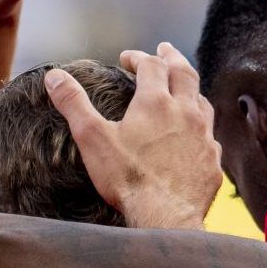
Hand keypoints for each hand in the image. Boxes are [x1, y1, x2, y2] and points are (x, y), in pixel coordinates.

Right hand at [45, 42, 222, 229]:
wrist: (165, 217)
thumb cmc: (128, 179)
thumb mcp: (92, 138)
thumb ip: (74, 104)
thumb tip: (54, 76)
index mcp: (155, 102)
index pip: (150, 65)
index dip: (138, 57)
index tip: (127, 58)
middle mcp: (185, 112)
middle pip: (184, 73)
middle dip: (172, 58)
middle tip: (165, 50)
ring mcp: (203, 136)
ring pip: (202, 102)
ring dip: (191, 90)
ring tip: (184, 88)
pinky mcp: (212, 161)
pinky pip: (210, 137)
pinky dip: (202, 128)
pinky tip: (196, 136)